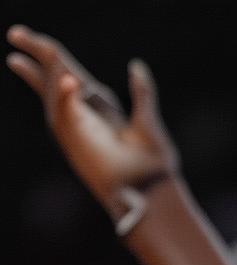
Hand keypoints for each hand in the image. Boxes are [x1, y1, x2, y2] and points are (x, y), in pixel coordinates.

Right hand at [7, 25, 179, 211]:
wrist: (150, 190)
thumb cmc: (152, 164)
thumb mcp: (147, 121)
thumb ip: (142, 93)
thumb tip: (135, 65)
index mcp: (101, 110)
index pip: (72, 77)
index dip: (53, 59)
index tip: (34, 43)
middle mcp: (84, 117)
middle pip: (55, 78)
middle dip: (37, 54)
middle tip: (14, 33)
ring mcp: (76, 127)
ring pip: (55, 88)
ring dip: (43, 63)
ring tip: (25, 38)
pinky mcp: (76, 138)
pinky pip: (65, 109)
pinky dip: (65, 93)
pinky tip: (69, 79)